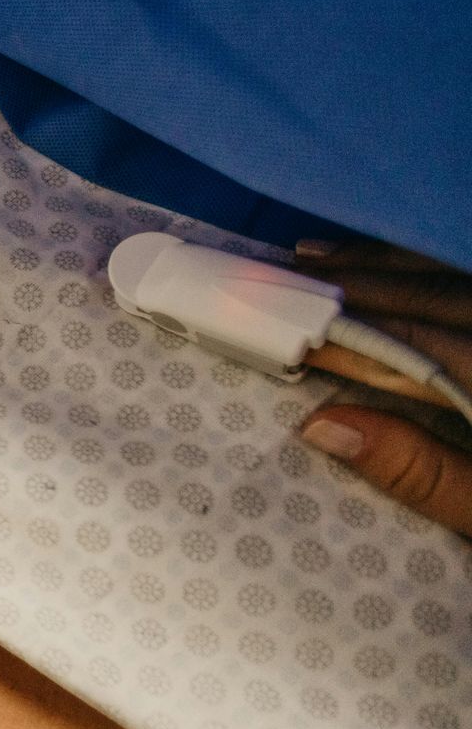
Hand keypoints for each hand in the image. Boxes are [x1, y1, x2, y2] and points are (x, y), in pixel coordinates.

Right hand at [297, 239, 471, 534]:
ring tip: (320, 256)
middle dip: (356, 283)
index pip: (421, 339)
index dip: (344, 324)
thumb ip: (421, 472)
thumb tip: (320, 425)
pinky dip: (439, 267)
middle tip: (275, 277)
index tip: (276, 316)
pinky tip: (404, 265)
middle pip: (441, 294)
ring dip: (394, 266)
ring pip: (464, 273)